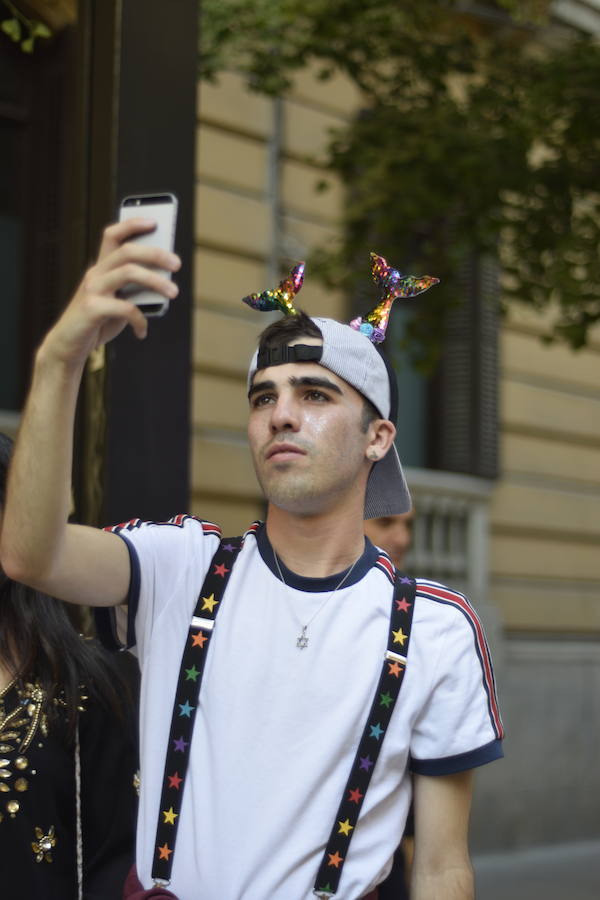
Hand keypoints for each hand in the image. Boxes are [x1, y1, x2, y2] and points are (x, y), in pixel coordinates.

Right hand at [41, 218, 180, 367]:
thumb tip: (165, 284)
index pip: (112, 235)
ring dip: (156, 281)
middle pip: (127, 251)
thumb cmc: (97, 323)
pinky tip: (142, 332)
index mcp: (100, 268)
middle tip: (176, 264)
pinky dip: (140, 320)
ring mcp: (92, 289)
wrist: (68, 346)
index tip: (155, 222)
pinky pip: (126, 308)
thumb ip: (134, 291)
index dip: (132, 224)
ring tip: (173, 293)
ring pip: (129, 272)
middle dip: (155, 253)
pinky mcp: (92, 308)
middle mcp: (95, 274)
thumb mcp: (117, 303)